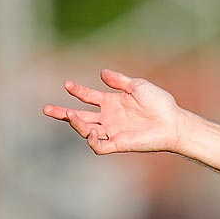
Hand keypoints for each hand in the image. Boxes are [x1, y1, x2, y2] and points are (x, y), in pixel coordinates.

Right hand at [43, 68, 182, 154]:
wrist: (173, 122)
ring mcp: (112, 131)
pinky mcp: (119, 143)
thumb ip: (119, 81)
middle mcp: (109, 118)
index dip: (78, 91)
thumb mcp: (138, 86)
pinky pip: (100, 146)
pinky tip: (92, 131)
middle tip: (46, 109)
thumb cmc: (159, 103)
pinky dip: (92, 140)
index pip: (88, 97)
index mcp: (112, 102)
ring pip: (86, 130)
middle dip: (62, 113)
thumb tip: (102, 72)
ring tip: (70, 115)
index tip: (67, 84)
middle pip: (80, 116)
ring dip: (76, 124)